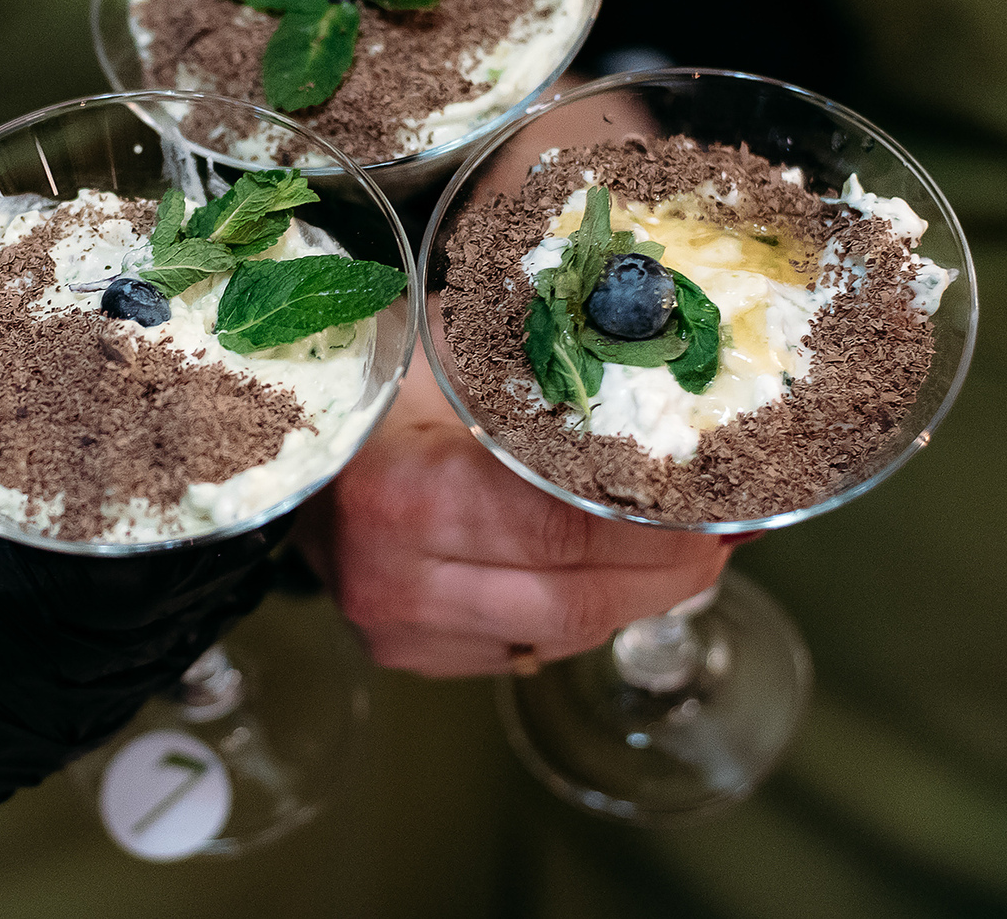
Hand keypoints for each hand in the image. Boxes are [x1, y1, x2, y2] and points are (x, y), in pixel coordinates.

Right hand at [0, 456, 282, 832]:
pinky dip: (131, 672)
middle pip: (142, 622)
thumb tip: (130, 462)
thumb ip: (14, 487)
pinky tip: (156, 637)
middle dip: (214, 572)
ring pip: (129, 678)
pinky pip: (86, 719)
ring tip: (226, 574)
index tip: (248, 483)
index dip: (202, 524)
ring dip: (186, 624)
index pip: (123, 555)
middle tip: (259, 523)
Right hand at [295, 353, 730, 676]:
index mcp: (404, 492)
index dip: (655, 528)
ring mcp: (395, 625)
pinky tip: (599, 571)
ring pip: (556, 634)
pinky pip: (522, 646)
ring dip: (630, 596)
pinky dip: (574, 612)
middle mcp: (392, 577)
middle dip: (665, 574)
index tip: (717, 508)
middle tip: (718, 538)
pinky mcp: (404, 653)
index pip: (565, 529)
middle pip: (574, 599)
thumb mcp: (458, 352)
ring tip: (676, 552)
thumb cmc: (375, 381)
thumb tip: (682, 389)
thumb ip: (556, 376)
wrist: (289, 441)